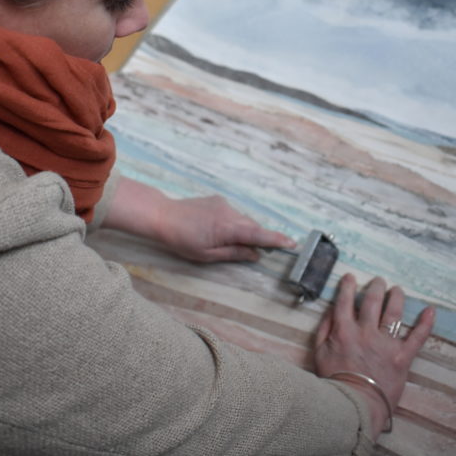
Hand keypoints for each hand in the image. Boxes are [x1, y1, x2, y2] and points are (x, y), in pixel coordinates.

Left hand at [157, 194, 295, 262]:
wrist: (163, 216)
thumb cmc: (182, 240)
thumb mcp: (207, 255)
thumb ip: (233, 253)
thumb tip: (255, 255)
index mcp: (227, 228)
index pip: (258, 235)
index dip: (276, 240)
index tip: (292, 243)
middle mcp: (229, 213)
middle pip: (252, 227)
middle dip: (257, 239)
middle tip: (256, 252)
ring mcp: (223, 204)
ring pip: (242, 220)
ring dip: (242, 231)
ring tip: (224, 242)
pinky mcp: (217, 200)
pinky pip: (232, 213)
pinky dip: (232, 223)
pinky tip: (216, 230)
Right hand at [314, 274, 434, 439]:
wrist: (353, 406)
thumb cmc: (334, 381)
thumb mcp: (319, 353)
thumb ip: (324, 329)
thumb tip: (331, 311)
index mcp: (344, 330)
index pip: (345, 301)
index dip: (347, 286)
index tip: (350, 277)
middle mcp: (366, 332)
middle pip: (372, 302)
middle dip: (375, 288)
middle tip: (378, 281)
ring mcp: (386, 344)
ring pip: (393, 313)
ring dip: (396, 297)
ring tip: (397, 289)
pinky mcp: (402, 357)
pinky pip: (417, 338)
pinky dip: (425, 324)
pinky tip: (430, 310)